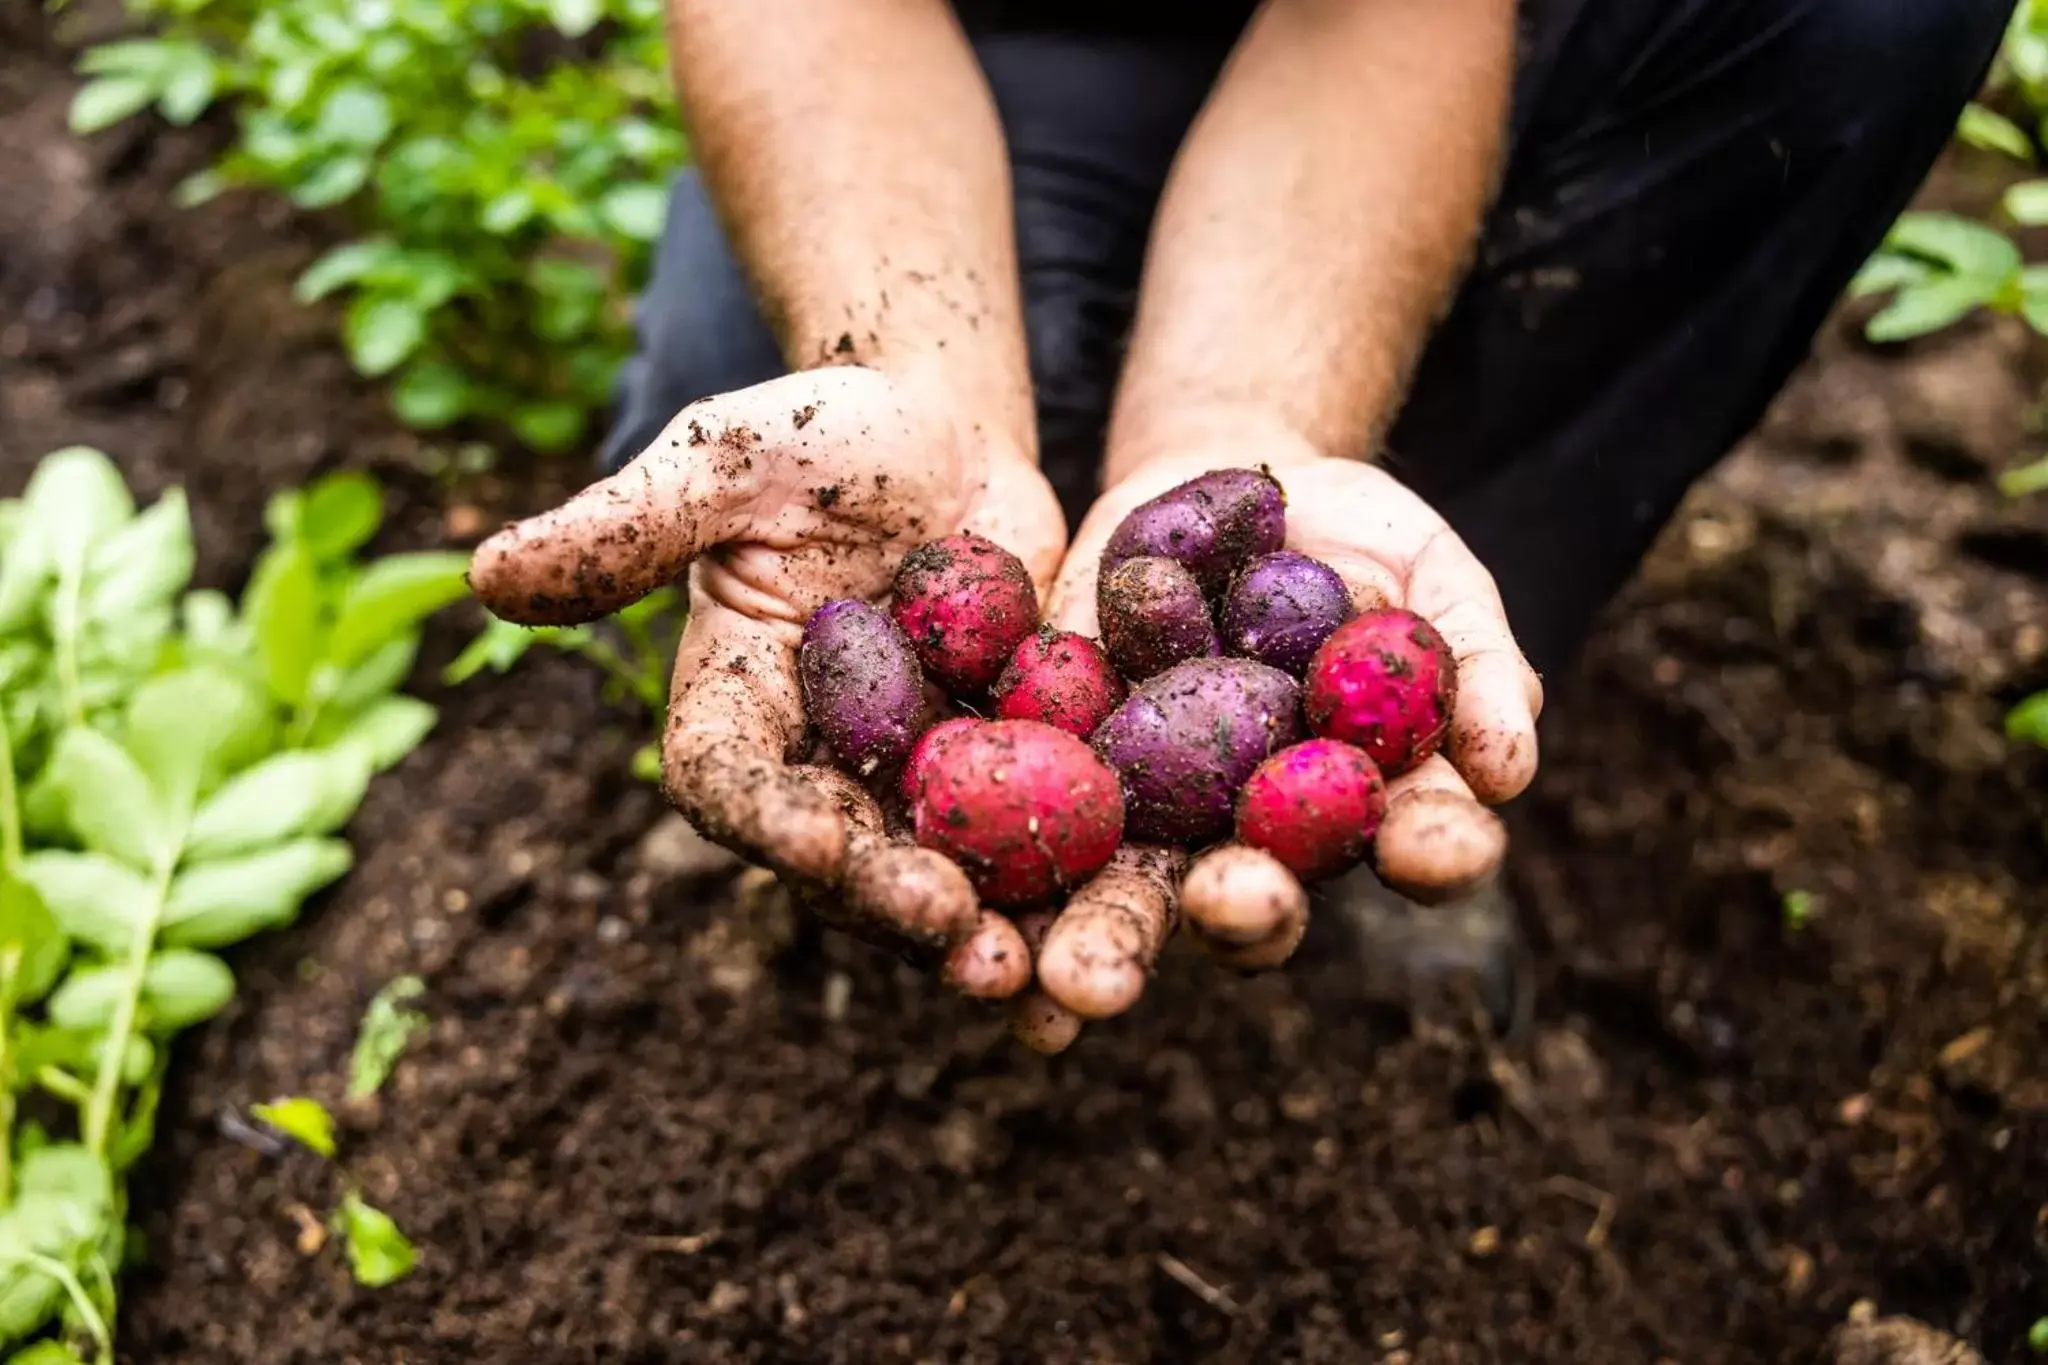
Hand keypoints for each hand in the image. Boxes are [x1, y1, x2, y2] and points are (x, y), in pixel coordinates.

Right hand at [467, 365, 1069, 988]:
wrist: (942, 433)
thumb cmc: (816, 436)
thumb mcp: (723, 462)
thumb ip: (626, 527)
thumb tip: (487, 574)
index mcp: (735, 713)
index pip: (738, 789)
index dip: (774, 823)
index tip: (821, 846)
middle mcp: (819, 772)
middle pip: (850, 861)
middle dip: (901, 906)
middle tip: (964, 946)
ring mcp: (920, 783)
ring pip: (950, 875)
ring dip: (995, 928)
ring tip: (1043, 974)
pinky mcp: (1013, 771)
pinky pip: (1040, 841)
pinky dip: (1074, 885)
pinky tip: (1124, 917)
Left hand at [1012, 429, 1542, 1046]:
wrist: (1220, 490)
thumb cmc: (1355, 539)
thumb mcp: (1429, 573)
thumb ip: (1474, 662)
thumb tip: (1511, 771)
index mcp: (1366, 803)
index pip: (1413, 841)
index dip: (1430, 850)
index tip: (1433, 845)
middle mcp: (1257, 838)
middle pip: (1254, 897)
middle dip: (1242, 912)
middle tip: (1236, 904)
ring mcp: (1153, 820)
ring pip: (1129, 899)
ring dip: (1102, 943)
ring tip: (1072, 981)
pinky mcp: (1058, 782)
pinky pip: (1023, 843)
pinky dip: (994, 888)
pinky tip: (967, 920)